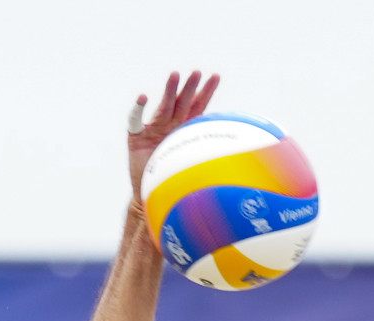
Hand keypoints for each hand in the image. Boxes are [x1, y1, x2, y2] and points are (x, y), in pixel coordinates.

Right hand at [125, 69, 222, 203]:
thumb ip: (208, 153)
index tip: (216, 76)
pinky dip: (139, 110)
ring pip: (163, 107)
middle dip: (190, 87)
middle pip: (181, 103)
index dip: (206, 92)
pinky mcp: (136, 137)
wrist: (150, 193)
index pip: (197, 107)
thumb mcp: (193, 165)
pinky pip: (136, 121)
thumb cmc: (173, 179)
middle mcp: (169, 125)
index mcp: (184, 129)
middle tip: (197, 72)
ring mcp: (153, 130)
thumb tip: (237, 146)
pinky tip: (143, 98)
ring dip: (169, 92)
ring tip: (175, 75)